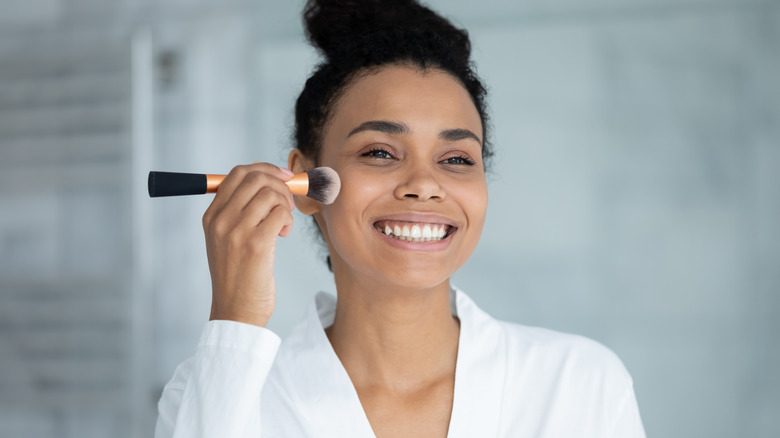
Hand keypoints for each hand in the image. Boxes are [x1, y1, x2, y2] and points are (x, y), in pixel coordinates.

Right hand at [201, 163, 294, 326]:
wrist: (236, 310)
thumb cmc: (239, 275)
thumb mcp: (228, 239)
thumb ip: (240, 210)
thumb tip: (268, 179)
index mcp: (211, 216)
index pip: (237, 174)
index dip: (265, 169)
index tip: (283, 178)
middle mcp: (220, 220)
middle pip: (255, 178)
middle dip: (280, 184)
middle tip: (288, 202)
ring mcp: (236, 232)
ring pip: (270, 193)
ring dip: (286, 204)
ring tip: (284, 223)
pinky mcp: (256, 245)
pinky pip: (280, 214)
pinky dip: (288, 220)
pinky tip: (284, 234)